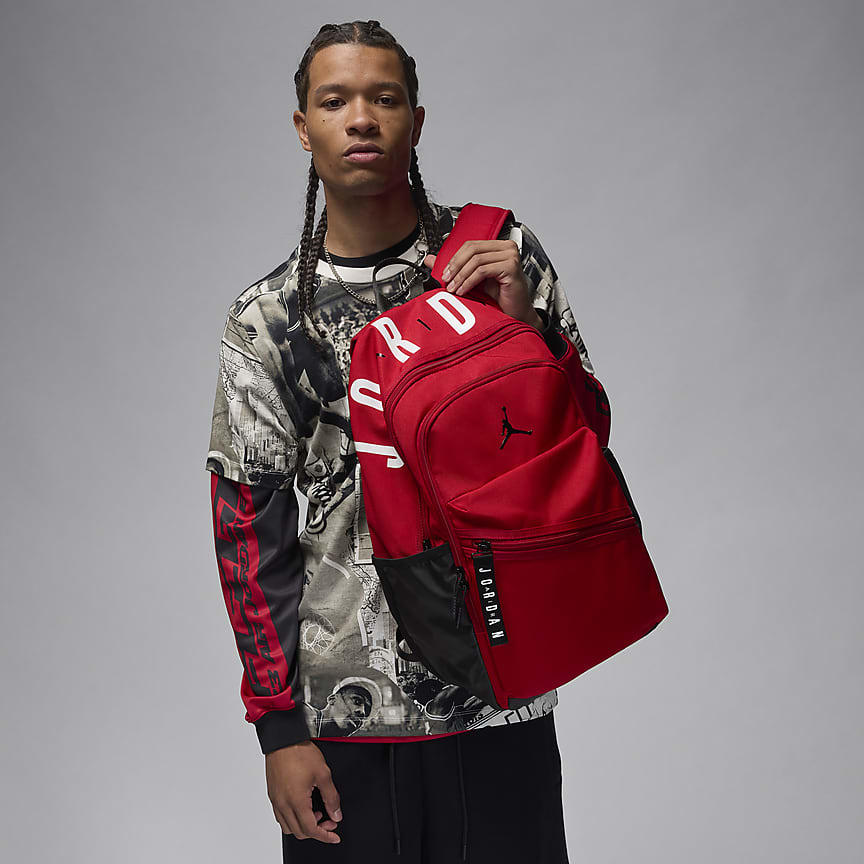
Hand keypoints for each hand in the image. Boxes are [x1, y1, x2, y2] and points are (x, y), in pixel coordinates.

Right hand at [265, 741, 341, 843]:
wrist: (283, 739)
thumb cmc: (300, 752)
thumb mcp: (323, 773)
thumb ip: (331, 797)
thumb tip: (336, 814)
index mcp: (296, 801)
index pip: (311, 830)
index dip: (325, 836)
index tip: (334, 836)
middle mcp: (283, 804)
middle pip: (300, 832)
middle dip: (317, 831)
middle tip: (329, 821)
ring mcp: (276, 800)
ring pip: (289, 827)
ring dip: (304, 826)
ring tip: (316, 813)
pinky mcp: (273, 795)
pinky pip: (281, 816)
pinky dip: (293, 818)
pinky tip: (303, 807)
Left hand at [423, 243, 542, 328]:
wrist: (515, 315)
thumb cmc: (499, 298)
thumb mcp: (473, 280)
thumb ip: (454, 268)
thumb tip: (431, 260)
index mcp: (497, 247)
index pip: (470, 245)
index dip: (454, 258)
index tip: (444, 272)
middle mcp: (506, 248)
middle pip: (472, 249)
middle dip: (455, 265)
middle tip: (446, 280)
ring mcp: (510, 256)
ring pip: (476, 259)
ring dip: (460, 275)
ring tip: (453, 288)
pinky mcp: (511, 267)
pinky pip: (483, 270)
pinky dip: (469, 281)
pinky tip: (463, 290)